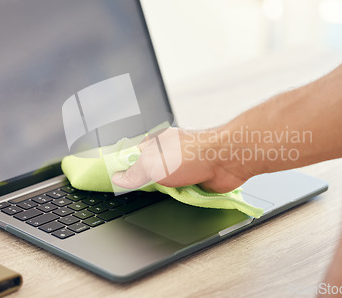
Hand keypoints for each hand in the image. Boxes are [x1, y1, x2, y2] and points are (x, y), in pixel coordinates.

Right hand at [111, 127, 252, 192]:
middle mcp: (169, 154)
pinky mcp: (196, 180)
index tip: (116, 182)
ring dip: (166, 192)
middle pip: (149, 173)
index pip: (133, 157)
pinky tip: (179, 198)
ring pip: (166, 185)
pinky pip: (182, 192)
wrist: (226, 160)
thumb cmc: (192, 154)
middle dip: (146, 184)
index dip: (124, 169)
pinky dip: (180, 197)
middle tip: (140, 192)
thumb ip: (134, 172)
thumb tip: (118, 178)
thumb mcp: (153, 164)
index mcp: (155, 143)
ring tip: (165, 193)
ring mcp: (183, 167)